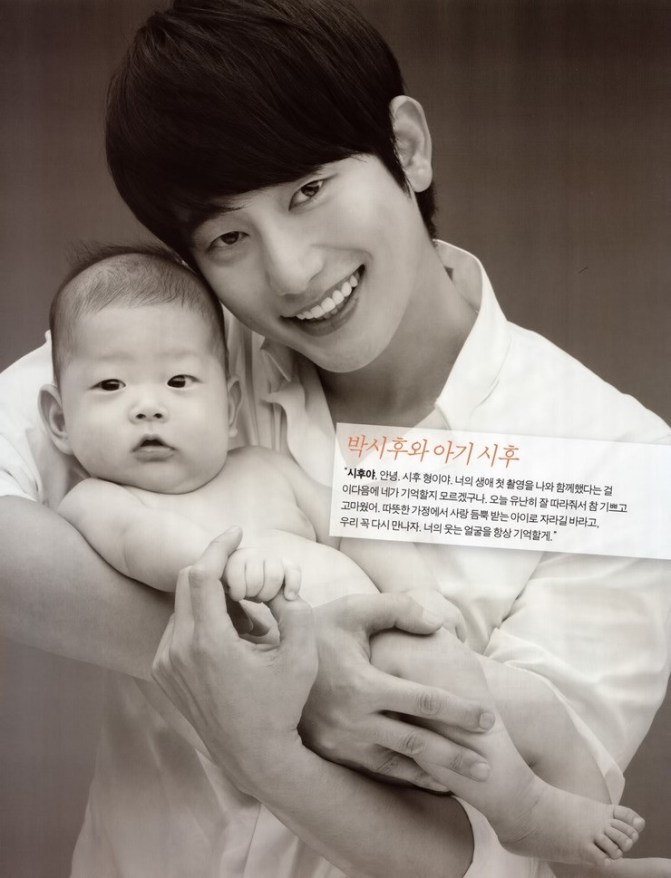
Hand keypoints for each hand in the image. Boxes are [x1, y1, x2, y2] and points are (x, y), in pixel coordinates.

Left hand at [152, 529, 316, 789]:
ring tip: (249, 620)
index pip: (202, 575)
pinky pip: (179, 628)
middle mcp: (178, 650)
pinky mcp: (163, 673)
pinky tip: (232, 641)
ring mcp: (166, 662)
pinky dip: (203, 620)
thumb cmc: (281, 706)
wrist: (254, 756)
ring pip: (184, 605)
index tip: (237, 532)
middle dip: (217, 569)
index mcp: (209, 643)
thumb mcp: (301, 656)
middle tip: (247, 573)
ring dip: (213, 597)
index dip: (219, 546)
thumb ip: (296, 609)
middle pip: (188, 583)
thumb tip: (282, 579)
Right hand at [299, 594, 493, 790]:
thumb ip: (398, 609)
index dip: (459, 710)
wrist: (267, 665)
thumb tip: (437, 625)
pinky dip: (408, 779)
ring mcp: (342, 743)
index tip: (489, 718)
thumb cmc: (318, 631)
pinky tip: (432, 782)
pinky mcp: (334, 754)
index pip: (423, 702)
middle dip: (457, 756)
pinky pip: (377, 772)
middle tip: (490, 766)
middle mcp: (353, 720)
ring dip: (436, 775)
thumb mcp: (354, 609)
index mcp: (362, 685)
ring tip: (469, 782)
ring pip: (399, 766)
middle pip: (418, 743)